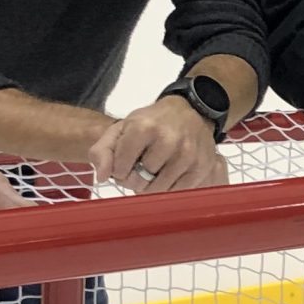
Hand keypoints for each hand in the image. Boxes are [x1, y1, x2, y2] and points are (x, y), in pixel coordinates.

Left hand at [89, 96, 227, 193]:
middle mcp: (167, 139)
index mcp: (143, 127)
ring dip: (151, 186)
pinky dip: (169, 188)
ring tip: (153, 173)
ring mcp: (187, 154)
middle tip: (139, 169)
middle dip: (135, 180)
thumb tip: (102, 177)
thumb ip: (103, 151)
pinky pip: (177, 192)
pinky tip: (168, 176)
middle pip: (139, 180)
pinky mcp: (201, 167)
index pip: (120, 167)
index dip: (118, 170)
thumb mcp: (121, 129)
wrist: (188, 112)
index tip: (124, 164)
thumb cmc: (152, 123)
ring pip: (158, 189)